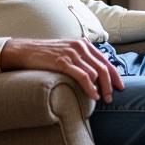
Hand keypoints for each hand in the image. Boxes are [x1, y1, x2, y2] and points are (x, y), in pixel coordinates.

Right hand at [0, 37, 123, 102]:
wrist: (24, 51)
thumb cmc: (46, 54)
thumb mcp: (67, 52)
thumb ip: (81, 58)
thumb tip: (95, 74)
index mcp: (83, 44)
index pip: (105, 60)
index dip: (115, 74)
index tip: (120, 86)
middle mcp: (80, 47)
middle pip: (103, 67)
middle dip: (110, 84)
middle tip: (112, 97)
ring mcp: (72, 54)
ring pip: (95, 73)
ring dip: (102, 88)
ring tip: (103, 99)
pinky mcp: (63, 62)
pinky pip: (83, 76)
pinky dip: (90, 88)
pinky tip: (93, 96)